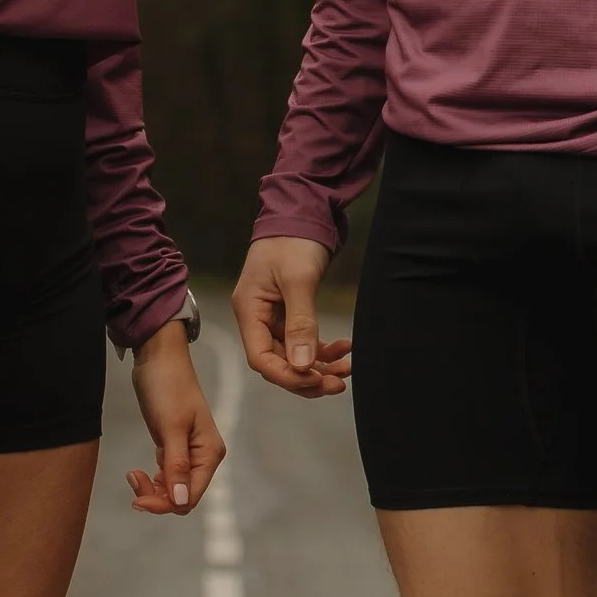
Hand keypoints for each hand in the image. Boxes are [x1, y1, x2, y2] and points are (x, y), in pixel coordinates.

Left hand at [124, 320, 227, 514]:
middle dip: (157, 497)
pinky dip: (153, 479)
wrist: (158, 358)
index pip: (190, 496)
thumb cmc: (168, 387)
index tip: (138, 500)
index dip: (165, 504)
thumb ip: (176, 466)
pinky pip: (167, 476)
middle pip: (182, 496)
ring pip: (173, 489)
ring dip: (152, 489)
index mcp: (210, 453)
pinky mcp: (174, 447)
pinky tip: (139, 471)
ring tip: (133, 475)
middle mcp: (203, 457)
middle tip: (133, 479)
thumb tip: (180, 502)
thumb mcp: (171, 428)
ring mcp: (188, 452)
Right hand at [233, 236, 350, 395]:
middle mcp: (257, 318)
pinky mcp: (290, 311)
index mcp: (249, 310)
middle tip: (338, 383)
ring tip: (347, 369)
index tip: (317, 381)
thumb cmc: (293, 241)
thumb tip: (303, 366)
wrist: (302, 212)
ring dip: (320, 366)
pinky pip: (304, 341)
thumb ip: (300, 324)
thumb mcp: (298, 280)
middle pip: (277, 362)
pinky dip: (323, 350)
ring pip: (293, 355)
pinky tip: (345, 348)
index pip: (261, 358)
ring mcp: (273, 316)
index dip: (288, 376)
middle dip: (307, 377)